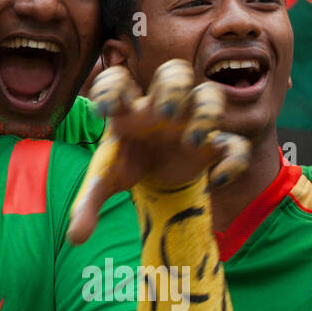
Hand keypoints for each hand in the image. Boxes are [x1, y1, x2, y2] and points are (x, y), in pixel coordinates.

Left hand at [68, 60, 249, 243]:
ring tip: (192, 141)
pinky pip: (236, 144)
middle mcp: (162, 109)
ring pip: (212, 95)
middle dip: (173, 86)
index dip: (111, 87)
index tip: (103, 110)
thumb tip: (75, 239)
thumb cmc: (128, 164)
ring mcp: (190, 123)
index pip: (120, 79)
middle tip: (164, 113)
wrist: (156, 177)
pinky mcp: (213, 146)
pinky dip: (234, 160)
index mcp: (129, 110)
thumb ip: (87, 204)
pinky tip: (218, 179)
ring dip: (206, 113)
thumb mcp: (105, 181)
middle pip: (176, 71)